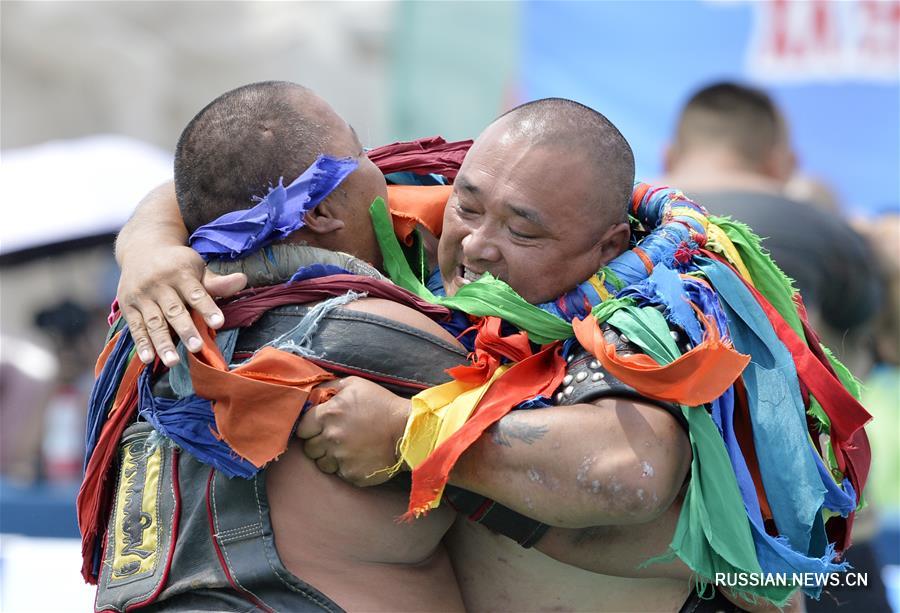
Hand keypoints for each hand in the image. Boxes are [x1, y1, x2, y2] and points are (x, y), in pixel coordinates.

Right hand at [117, 244, 246, 365]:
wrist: (142, 248)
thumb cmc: (177, 265)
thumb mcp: (197, 267)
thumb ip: (217, 281)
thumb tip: (243, 280)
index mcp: (180, 272)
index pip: (196, 293)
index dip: (207, 307)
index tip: (218, 323)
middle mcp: (159, 284)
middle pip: (174, 310)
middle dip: (185, 329)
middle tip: (197, 347)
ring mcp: (141, 295)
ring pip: (154, 321)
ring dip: (162, 342)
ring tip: (173, 361)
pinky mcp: (128, 306)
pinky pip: (135, 327)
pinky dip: (141, 343)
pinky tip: (148, 359)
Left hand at [296, 377, 410, 485]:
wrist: (407, 431)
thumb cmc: (382, 404)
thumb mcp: (355, 385)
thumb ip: (329, 387)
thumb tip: (312, 395)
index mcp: (327, 415)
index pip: (301, 428)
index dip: (309, 427)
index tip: (319, 427)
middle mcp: (330, 438)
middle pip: (309, 448)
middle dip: (318, 443)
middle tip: (335, 438)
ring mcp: (340, 459)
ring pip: (321, 463)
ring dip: (330, 457)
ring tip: (348, 448)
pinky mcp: (352, 475)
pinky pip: (339, 474)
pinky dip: (346, 467)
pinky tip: (359, 457)